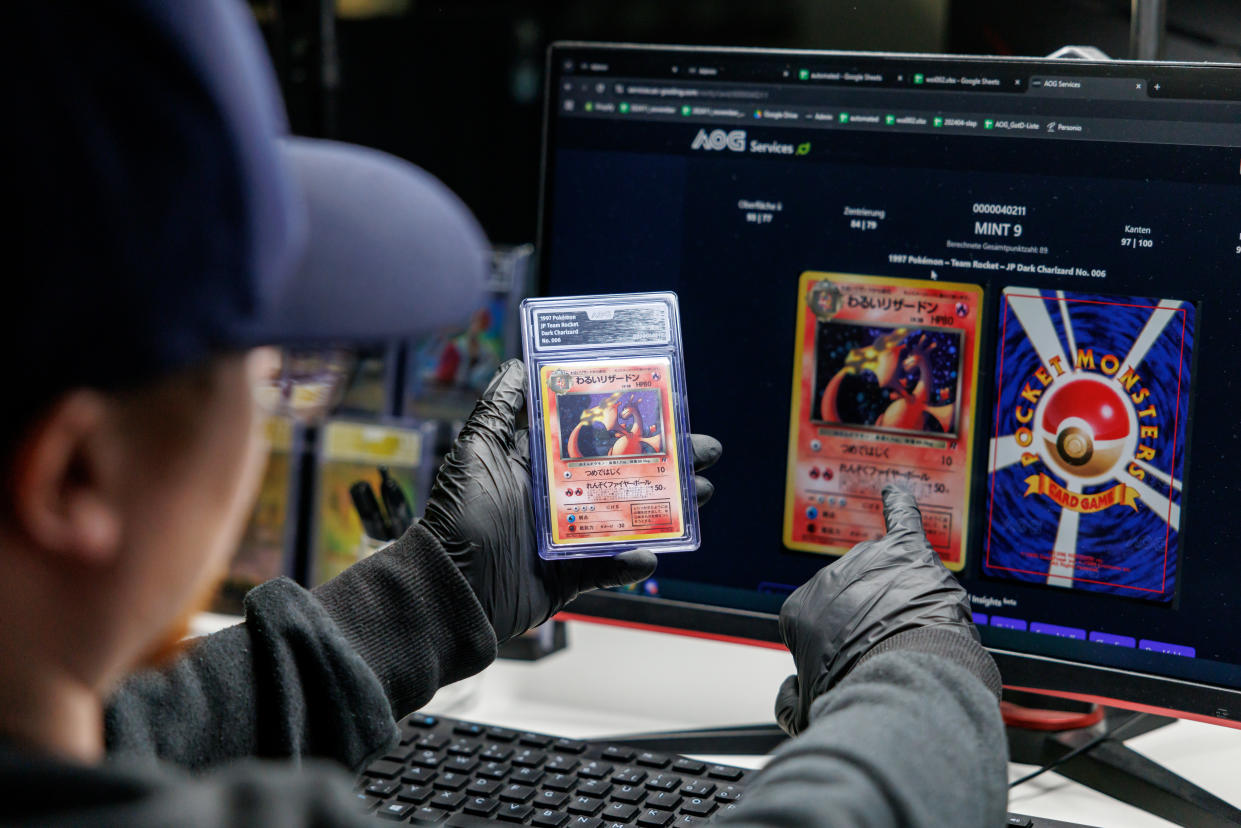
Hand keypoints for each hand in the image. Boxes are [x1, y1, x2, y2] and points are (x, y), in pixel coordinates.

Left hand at [420, 359, 721, 642]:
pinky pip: (609, 567)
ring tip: (699, 494)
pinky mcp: (570, 575)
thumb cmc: (458, 517)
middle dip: (667, 462)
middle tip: (704, 452)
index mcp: (539, 464)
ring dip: (666, 507)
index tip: (668, 408)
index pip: (596, 435)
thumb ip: (498, 411)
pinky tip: (648, 553)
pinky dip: (630, 563)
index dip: (632, 422)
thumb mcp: (475, 452)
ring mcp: (567, 536)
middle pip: (623, 473)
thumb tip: (518, 364)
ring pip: (628, 517)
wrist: (448, 588)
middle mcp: (558, 496)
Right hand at [774, 485, 974, 735]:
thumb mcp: (803, 711)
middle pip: (855, 597)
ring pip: (886, 579)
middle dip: (870, 624)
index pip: (820, 624)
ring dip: (896, 600)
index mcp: (799, 608)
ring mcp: (869, 562)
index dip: (841, 650)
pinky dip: (899, 506)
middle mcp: (830, 578)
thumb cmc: (854, 692)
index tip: (854, 667)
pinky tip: (895, 496)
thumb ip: (789, 700)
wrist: (900, 683)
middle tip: (887, 655)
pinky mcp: (906, 554)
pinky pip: (902, 521)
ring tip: (909, 632)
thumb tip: (788, 696)